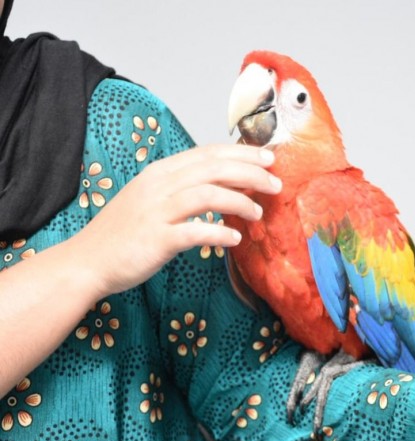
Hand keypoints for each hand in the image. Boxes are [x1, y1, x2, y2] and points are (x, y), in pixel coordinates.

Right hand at [71, 143, 279, 295]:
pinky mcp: (156, 239)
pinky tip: (235, 238)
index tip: (268, 158)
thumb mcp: (153, 200)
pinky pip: (196, 231)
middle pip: (213, 168)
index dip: (241, 153)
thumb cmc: (125, 233)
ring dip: (240, 201)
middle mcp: (158, 186)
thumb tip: (225, 184)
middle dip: (250, 173)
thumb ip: (184, 189)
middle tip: (275, 184)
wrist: (88, 262)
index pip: (207, 153)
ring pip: (208, 194)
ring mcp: (156, 211)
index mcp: (160, 172)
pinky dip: (220, 233)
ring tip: (258, 213)